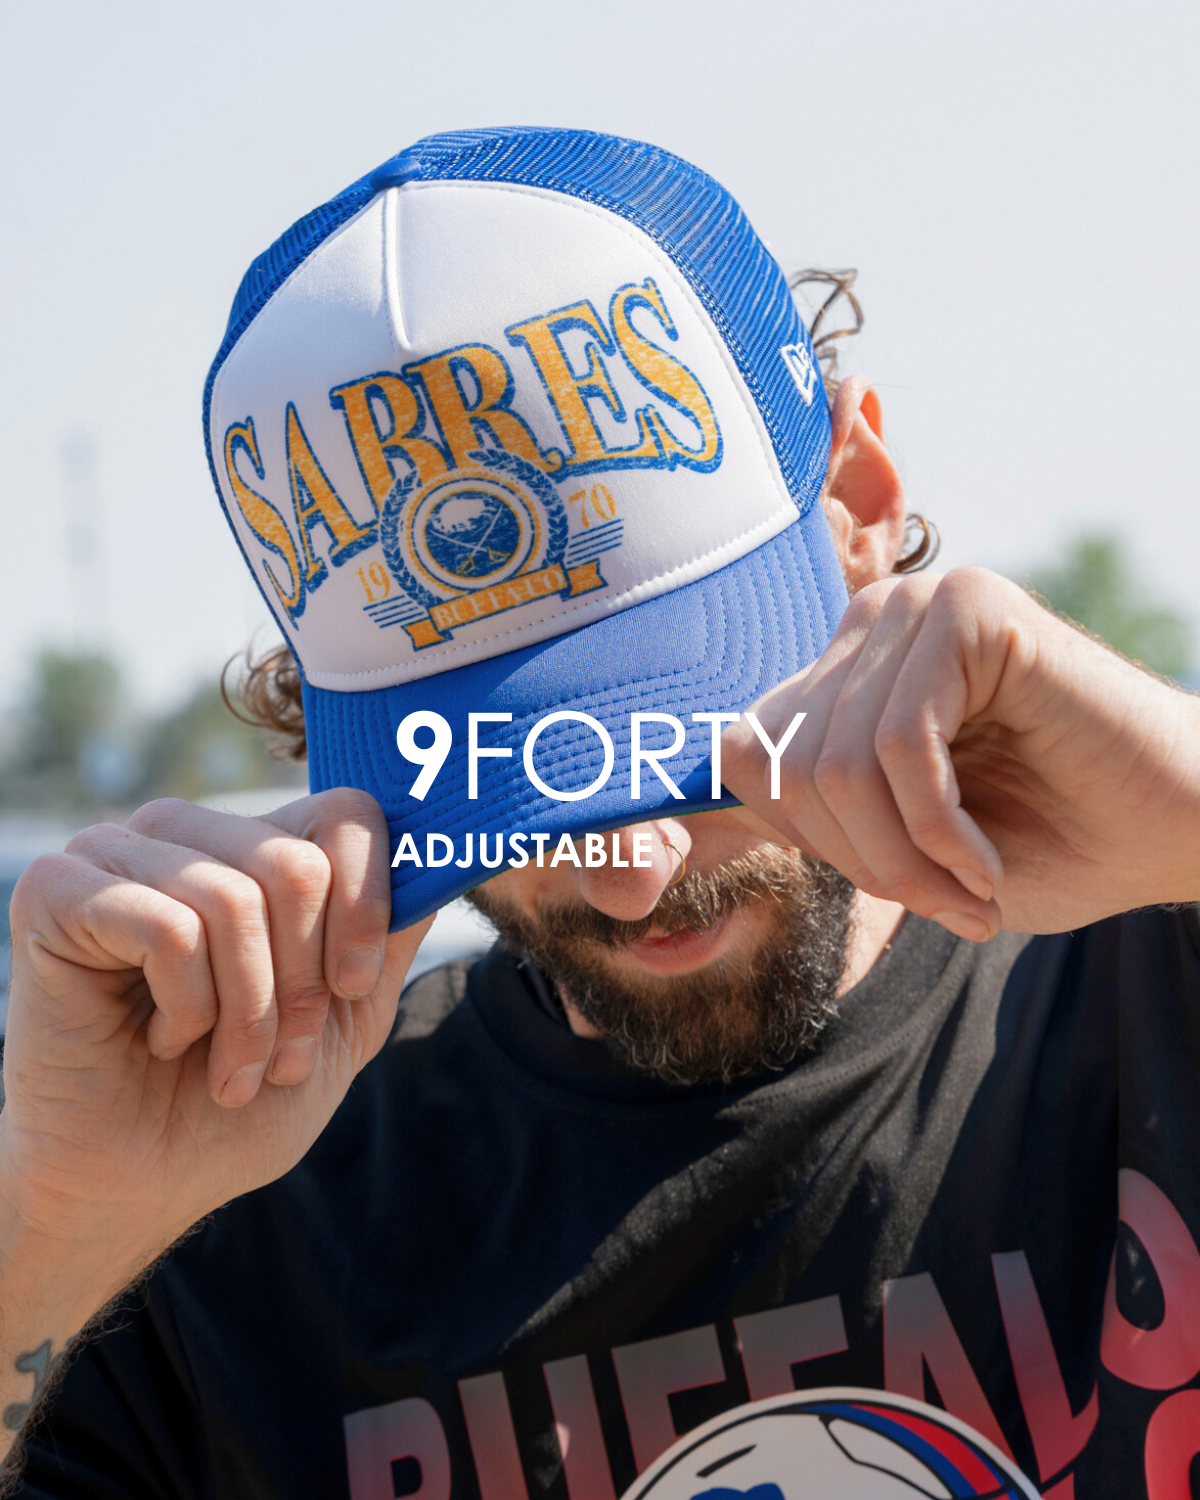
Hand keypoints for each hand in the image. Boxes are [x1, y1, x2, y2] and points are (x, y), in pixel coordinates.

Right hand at [0, 790, 429, 1278]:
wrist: (141, 1183)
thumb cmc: (238, 1101)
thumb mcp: (346, 1016)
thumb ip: (390, 934)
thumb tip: (440, 856)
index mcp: (254, 846)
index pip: (348, 812)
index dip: (368, 905)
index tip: (350, 987)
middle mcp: (187, 831)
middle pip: (297, 865)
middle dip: (303, 985)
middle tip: (276, 1055)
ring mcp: (117, 849)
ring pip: (234, 899)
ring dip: (248, 1013)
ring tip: (223, 1065)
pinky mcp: (58, 888)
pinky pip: (168, 927)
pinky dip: (185, 1008)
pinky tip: (159, 1038)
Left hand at [721, 568, 1199, 938]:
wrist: (1177, 831)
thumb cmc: (1043, 845)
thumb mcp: (894, 848)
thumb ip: (799, 816)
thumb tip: (655, 828)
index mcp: (843, 672)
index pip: (742, 753)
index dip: (801, 839)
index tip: (894, 885)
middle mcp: (869, 623)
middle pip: (783, 766)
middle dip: (860, 862)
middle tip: (946, 899)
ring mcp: (918, 607)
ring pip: (836, 762)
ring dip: (904, 860)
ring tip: (974, 888)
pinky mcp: (971, 610)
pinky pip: (898, 744)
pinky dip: (937, 831)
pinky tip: (987, 862)